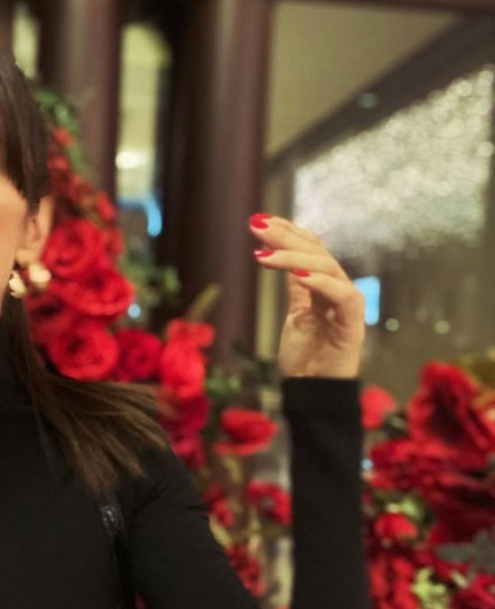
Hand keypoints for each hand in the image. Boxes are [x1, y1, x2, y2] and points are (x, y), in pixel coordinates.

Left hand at [250, 213, 364, 378]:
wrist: (313, 389)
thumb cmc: (305, 354)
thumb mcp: (295, 311)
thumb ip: (294, 284)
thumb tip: (278, 253)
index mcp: (325, 284)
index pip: (311, 246)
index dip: (288, 230)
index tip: (260, 219)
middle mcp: (339, 289)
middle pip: (316, 251)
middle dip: (285, 236)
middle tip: (256, 227)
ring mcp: (348, 304)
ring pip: (326, 267)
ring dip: (293, 256)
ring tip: (264, 254)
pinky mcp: (352, 323)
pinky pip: (341, 295)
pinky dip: (321, 282)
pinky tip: (298, 275)